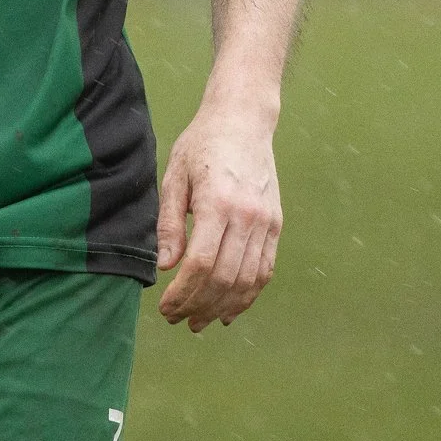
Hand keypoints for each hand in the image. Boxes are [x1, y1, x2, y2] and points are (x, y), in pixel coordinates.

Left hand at [156, 100, 282, 331]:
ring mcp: (267, 222)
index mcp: (218, 203)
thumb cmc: (203, 144)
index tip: (164, 306)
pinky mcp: (276, 224)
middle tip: (177, 319)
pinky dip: (248, 295)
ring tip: (199, 321)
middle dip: (198, 306)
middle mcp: (248, 216)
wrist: (243, 119)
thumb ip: (169, 223)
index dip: (182, 293)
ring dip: (223, 307)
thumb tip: (165, 266)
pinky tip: (229, 309)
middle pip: (225, 278)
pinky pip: (265, 270)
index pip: (201, 264)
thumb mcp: (175, 176)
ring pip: (248, 280)